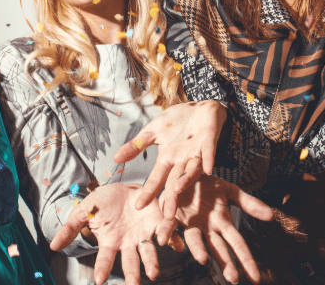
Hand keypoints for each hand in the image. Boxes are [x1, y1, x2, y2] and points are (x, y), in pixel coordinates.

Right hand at [49, 183, 181, 284]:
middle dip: (133, 274)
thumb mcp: (85, 211)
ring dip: (152, 262)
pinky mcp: (158, 222)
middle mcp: (128, 243)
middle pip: (130, 261)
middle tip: (134, 284)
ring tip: (154, 273)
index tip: (98, 280)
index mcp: (111, 242)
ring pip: (149, 252)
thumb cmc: (103, 201)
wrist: (124, 187)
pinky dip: (172, 240)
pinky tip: (178, 245)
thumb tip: (52, 246)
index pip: (105, 259)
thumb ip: (70, 228)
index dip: (101, 269)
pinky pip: (167, 233)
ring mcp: (144, 234)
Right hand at [113, 100, 226, 218]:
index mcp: (168, 158)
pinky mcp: (209, 141)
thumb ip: (137, 145)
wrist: (201, 106)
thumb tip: (115, 159)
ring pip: (192, 170)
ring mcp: (197, 152)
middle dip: (171, 200)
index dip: (149, 192)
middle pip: (176, 183)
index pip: (157, 179)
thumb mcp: (153, 131)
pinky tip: (207, 169)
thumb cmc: (179, 121)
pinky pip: (209, 152)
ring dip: (186, 180)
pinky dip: (207, 159)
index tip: (139, 207)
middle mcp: (182, 160)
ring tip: (177, 190)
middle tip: (167, 218)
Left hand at [159, 175, 272, 283]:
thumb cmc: (209, 186)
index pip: (237, 244)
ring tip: (202, 258)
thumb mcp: (231, 191)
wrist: (187, 172)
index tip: (256, 278)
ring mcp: (189, 224)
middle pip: (218, 248)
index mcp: (221, 223)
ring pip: (194, 240)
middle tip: (233, 278)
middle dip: (225, 263)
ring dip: (197, 249)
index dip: (246, 260)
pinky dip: (167, 233)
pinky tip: (163, 241)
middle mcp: (206, 228)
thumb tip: (272, 216)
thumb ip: (249, 204)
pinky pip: (170, 227)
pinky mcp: (173, 216)